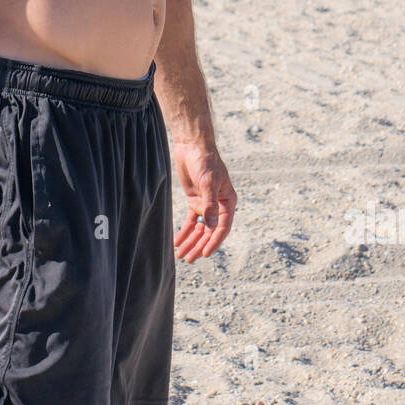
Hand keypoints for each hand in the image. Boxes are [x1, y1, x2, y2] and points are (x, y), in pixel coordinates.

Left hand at [172, 139, 236, 261]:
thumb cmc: (205, 161)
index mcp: (228, 201)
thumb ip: (209, 205)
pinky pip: (190, 221)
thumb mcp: (208, 182)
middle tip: (189, 259)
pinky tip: (176, 241)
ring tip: (181, 255)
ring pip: (200, 229)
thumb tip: (211, 227)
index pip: (223, 227)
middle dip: (199, 245)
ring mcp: (206, 204)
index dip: (214, 241)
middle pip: (210, 231)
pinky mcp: (194, 200)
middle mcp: (219, 205)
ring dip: (191, 241)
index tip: (205, 253)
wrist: (192, 145)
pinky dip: (184, 231)